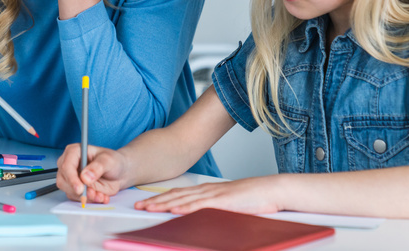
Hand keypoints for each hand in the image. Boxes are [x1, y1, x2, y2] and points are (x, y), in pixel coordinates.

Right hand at [56, 143, 130, 203]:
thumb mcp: (109, 160)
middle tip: (93, 193)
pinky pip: (77, 198)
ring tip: (100, 194)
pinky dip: (89, 200)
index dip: (71, 178)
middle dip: (78, 190)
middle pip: (63, 180)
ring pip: (69, 191)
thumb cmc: (113, 161)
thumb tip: (85, 177)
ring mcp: (72, 178)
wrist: (119, 173)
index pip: (66, 166)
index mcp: (74, 152)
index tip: (80, 189)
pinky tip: (100, 196)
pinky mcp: (76, 189)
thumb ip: (98, 167)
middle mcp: (70, 165)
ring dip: (85, 197)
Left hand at [132, 177, 282, 214]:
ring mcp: (213, 195)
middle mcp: (207, 191)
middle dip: (155, 201)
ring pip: (183, 200)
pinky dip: (185, 208)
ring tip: (148, 208)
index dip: (161, 198)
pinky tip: (173, 210)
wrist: (271, 190)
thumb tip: (202, 218)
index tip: (146, 203)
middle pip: (175, 196)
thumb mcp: (228, 205)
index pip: (179, 194)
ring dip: (163, 204)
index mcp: (208, 191)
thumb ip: (214, 209)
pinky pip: (199, 205)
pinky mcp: (222, 202)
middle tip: (137, 206)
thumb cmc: (253, 198)